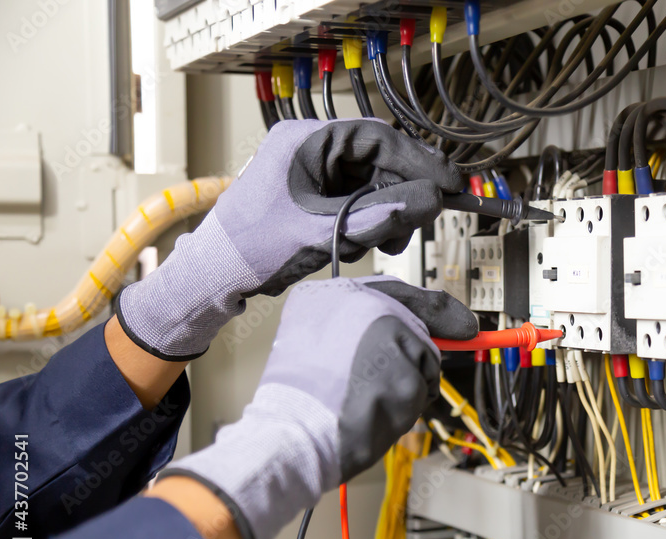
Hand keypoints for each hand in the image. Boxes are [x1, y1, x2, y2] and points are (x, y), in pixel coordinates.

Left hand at [115, 119, 461, 359]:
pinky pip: (358, 197)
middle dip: (403, 191)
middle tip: (422, 220)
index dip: (418, 160)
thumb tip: (431, 200)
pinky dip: (373, 218)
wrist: (216, 275)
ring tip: (390, 242)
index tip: (449, 184)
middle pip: (378, 159)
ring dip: (390, 209)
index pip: (377, 137)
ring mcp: (313, 170)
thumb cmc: (255, 248)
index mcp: (305, 140)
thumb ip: (381, 214)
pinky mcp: (315, 192)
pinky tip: (371, 241)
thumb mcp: (325, 231)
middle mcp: (310, 147)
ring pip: (372, 180)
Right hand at [159, 276, 475, 538]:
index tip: (460, 321)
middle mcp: (366, 303)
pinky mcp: (407, 370)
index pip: (398, 292)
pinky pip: (422, 390)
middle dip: (413, 359)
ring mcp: (390, 335)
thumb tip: (404, 329)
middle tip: (383, 383)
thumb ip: (355, 326)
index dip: (434, 310)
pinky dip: (406, 406)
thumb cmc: (298, 398)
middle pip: (418, 327)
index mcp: (335, 292)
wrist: (294, 433)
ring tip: (365, 397)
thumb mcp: (312, 340)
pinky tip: (375, 410)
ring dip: (406, 386)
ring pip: (423, 361)